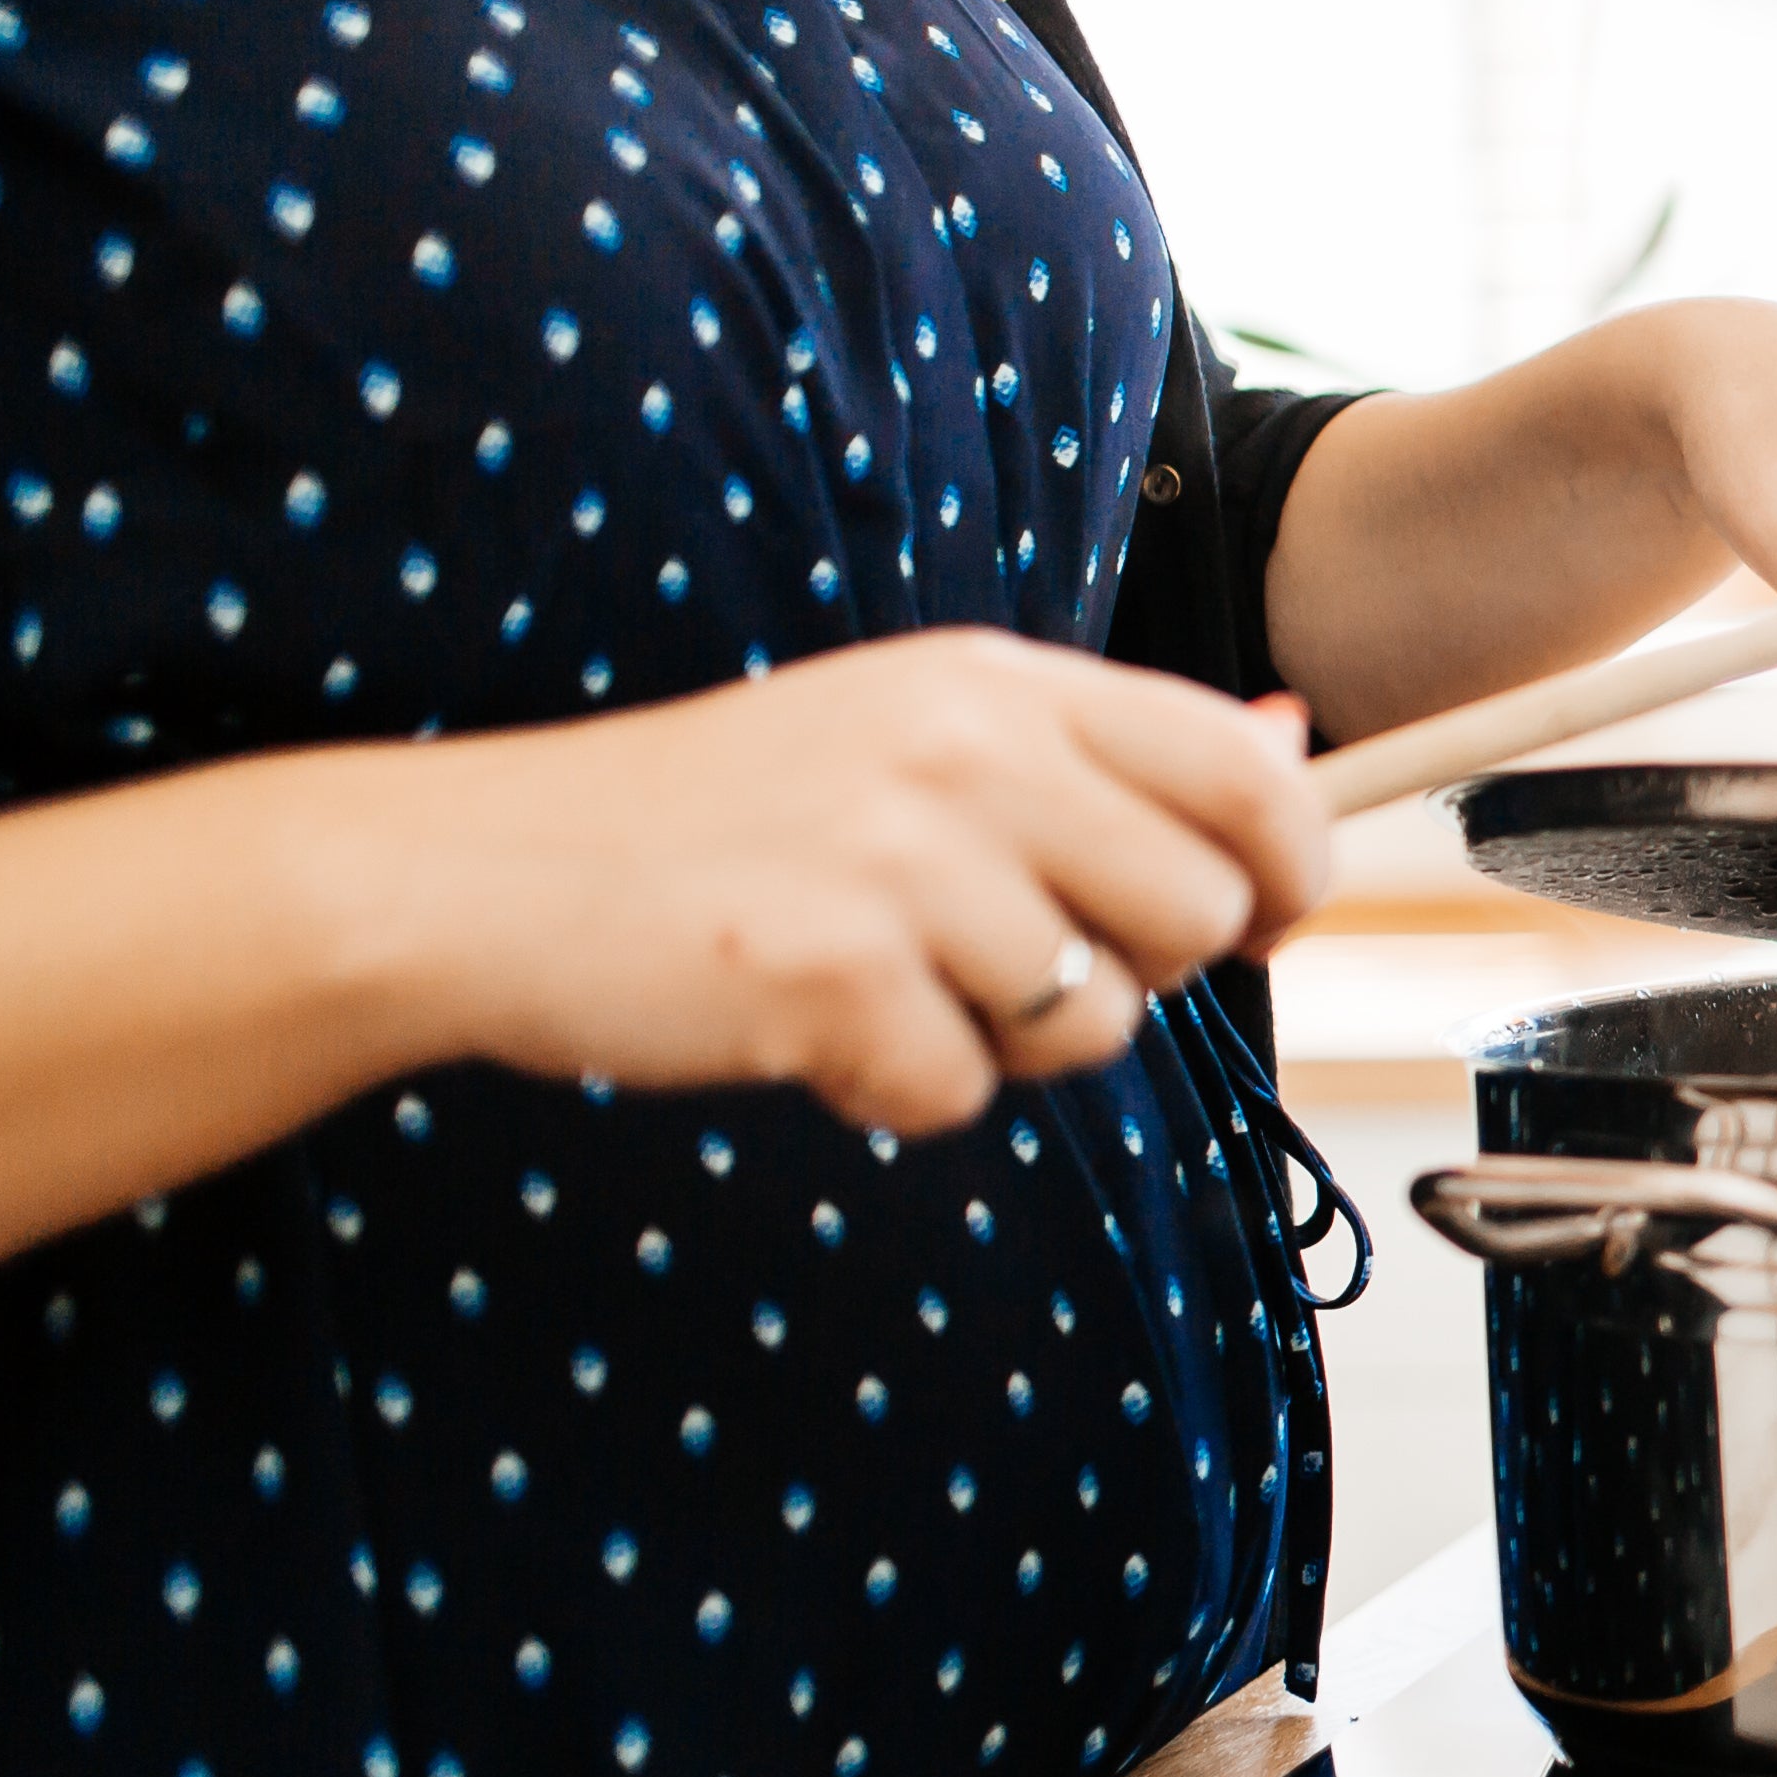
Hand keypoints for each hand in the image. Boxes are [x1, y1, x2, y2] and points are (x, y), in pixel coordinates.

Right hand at [350, 630, 1336, 1134]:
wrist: (482, 870)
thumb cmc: (721, 819)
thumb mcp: (917, 731)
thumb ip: (1103, 749)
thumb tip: (1293, 741)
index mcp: (997, 683)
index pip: (1243, 773)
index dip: (1288, 867)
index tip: (1258, 916)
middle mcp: (963, 752)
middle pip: (1198, 913)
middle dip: (1138, 972)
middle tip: (1010, 962)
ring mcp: (896, 861)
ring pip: (1095, 1021)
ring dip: (1008, 1041)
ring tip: (887, 981)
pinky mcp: (828, 973)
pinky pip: (961, 1093)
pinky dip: (898, 1089)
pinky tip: (810, 1026)